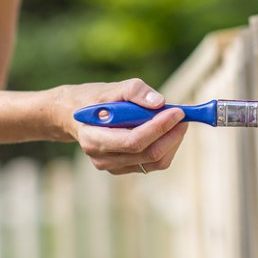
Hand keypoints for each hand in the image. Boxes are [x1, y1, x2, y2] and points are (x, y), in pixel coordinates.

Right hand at [51, 78, 187, 174]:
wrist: (75, 115)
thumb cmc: (95, 99)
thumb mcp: (111, 88)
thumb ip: (135, 91)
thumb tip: (159, 103)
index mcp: (95, 139)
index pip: (134, 140)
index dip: (159, 127)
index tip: (178, 111)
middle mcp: (103, 158)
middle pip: (148, 154)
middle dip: (171, 135)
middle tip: (183, 116)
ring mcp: (113, 167)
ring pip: (154, 161)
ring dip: (171, 142)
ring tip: (175, 121)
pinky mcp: (123, 168)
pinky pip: (151, 163)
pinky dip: (165, 147)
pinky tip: (164, 130)